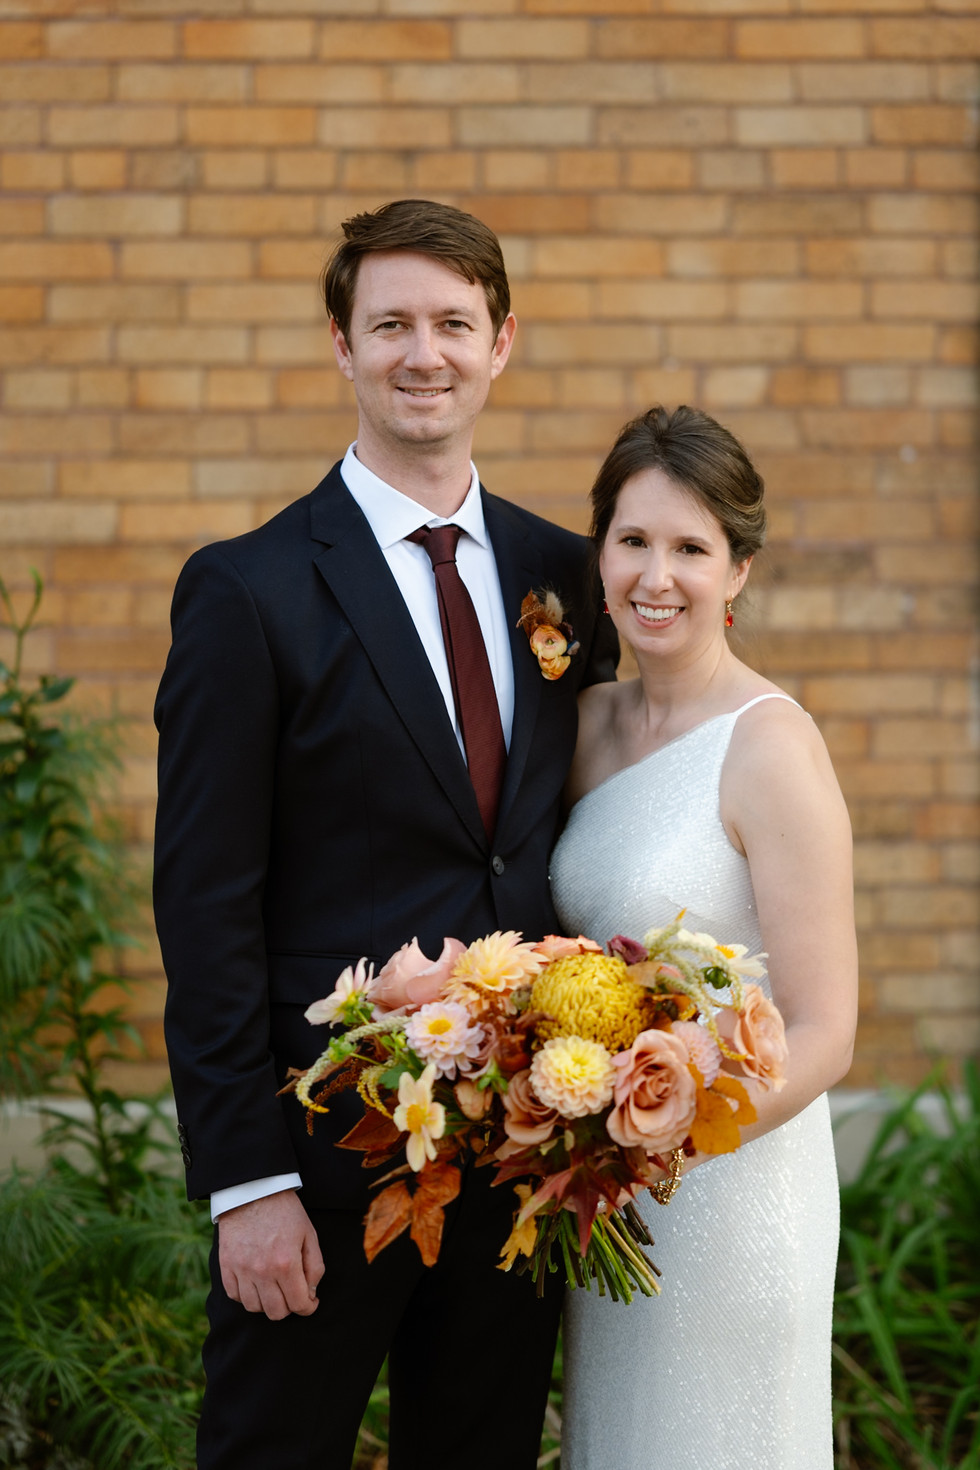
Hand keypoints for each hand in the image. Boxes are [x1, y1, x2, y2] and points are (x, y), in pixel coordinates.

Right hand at [217, 1190, 323, 1320]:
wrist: (254, 1190)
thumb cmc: (285, 1211)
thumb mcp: (309, 1234)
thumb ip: (315, 1266)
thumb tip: (311, 1293)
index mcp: (286, 1263)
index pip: (299, 1304)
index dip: (309, 1307)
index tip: (311, 1302)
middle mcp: (262, 1271)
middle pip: (276, 1313)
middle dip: (290, 1308)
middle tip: (293, 1294)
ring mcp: (241, 1270)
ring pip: (255, 1308)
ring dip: (267, 1303)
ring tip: (275, 1288)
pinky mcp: (226, 1265)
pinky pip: (235, 1296)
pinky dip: (247, 1296)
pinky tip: (256, 1284)